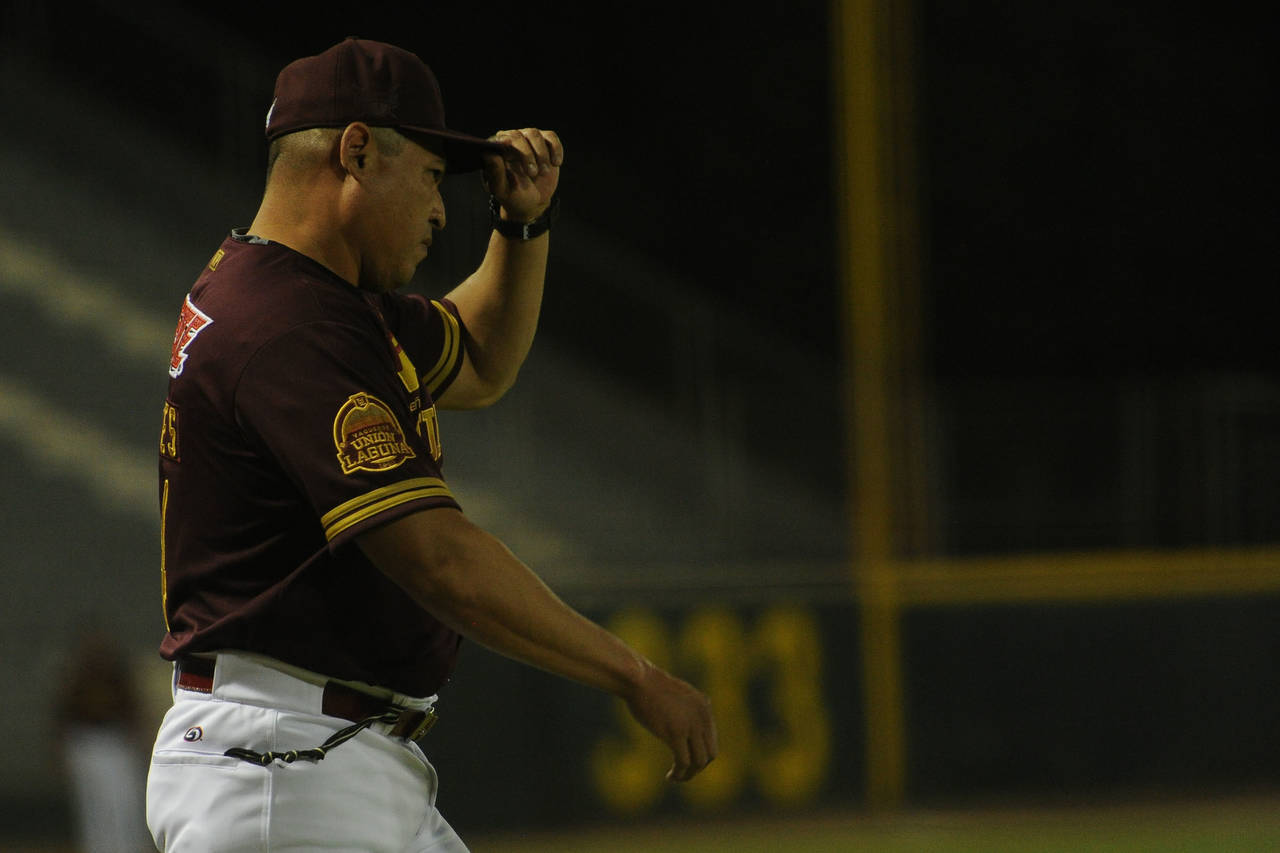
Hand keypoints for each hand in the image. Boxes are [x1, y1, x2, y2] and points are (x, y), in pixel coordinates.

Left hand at [482, 128, 562, 222]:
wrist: (532, 201)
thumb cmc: (512, 195)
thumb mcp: (502, 190)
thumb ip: (495, 174)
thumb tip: (490, 155)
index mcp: (496, 150)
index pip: (498, 140)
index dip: (505, 143)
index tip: (511, 150)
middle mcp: (510, 140)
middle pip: (517, 135)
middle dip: (527, 154)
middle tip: (532, 173)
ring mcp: (527, 139)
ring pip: (535, 134)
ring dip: (541, 155)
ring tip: (543, 172)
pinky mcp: (545, 142)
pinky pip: (551, 137)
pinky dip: (555, 149)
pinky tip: (556, 163)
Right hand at [623, 661, 717, 781]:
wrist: (640, 680)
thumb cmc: (652, 686)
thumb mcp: (678, 693)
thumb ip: (690, 706)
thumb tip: (698, 714)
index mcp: (705, 707)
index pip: (711, 740)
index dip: (700, 755)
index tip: (687, 761)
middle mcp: (703, 717)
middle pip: (710, 754)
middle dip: (697, 768)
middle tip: (683, 772)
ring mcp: (690, 725)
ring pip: (699, 762)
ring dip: (689, 774)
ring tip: (676, 778)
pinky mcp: (675, 733)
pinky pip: (684, 761)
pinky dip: (679, 773)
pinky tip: (670, 776)